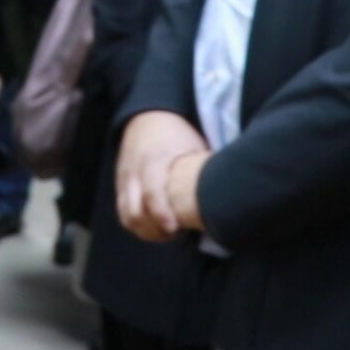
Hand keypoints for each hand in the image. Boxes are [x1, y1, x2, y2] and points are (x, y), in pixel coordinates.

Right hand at [116, 111, 207, 242]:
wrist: (147, 117)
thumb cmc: (177, 133)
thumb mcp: (192, 145)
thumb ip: (203, 170)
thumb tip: (229, 192)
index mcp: (154, 159)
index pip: (152, 193)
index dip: (161, 214)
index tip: (174, 228)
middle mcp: (134, 171)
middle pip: (133, 212)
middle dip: (153, 230)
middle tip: (175, 232)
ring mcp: (124, 179)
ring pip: (126, 216)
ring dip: (145, 230)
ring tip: (166, 232)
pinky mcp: (120, 185)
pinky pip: (123, 212)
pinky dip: (138, 224)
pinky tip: (156, 225)